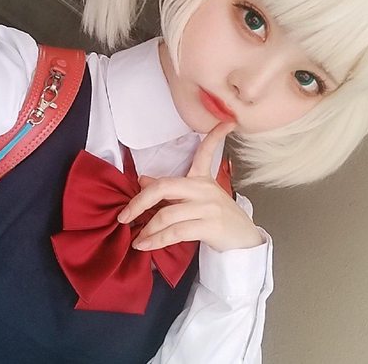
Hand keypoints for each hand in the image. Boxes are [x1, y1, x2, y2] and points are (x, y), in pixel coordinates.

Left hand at [117, 122, 264, 252]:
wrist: (243, 243)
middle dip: (139, 202)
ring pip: (166, 215)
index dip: (215, 135)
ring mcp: (208, 207)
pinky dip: (156, 240)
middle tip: (124, 215)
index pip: (206, 151)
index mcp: (202, 179)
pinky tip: (146, 245)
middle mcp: (204, 189)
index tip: (226, 122)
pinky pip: (175, 232)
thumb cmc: (217, 219)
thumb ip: (170, 191)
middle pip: (163, 187)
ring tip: (136, 239)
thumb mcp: (195, 200)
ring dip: (147, 230)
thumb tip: (143, 181)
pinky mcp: (210, 226)